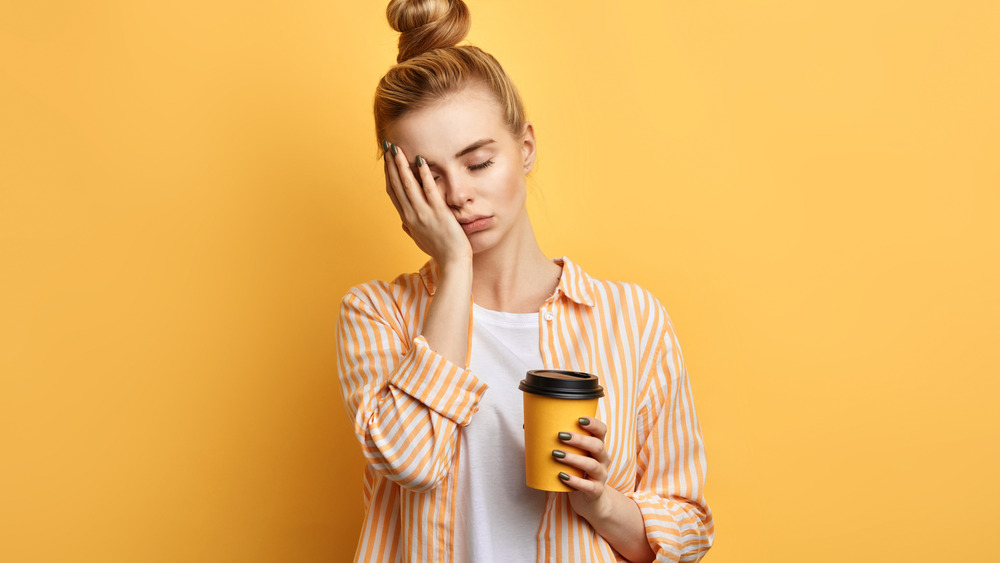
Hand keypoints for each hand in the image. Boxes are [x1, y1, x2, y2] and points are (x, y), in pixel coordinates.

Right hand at [383, 142, 471, 264]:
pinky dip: (424, 174)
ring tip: (398, 149)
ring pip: (408, 185)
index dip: (388, 174)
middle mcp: (411, 215)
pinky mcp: (438, 213)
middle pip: (397, 185)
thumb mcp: (419, 239)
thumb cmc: (438, 251)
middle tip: (388, 146)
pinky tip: (421, 160)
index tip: (387, 160)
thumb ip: (410, 228)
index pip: (393, 192)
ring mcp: (424, 214)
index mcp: (407, 219)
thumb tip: (403, 222)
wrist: (452, 262)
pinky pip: (429, 190)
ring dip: (401, 165)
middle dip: (391, 164)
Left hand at [555, 417, 612, 519]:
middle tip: (561, 435)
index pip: (601, 431)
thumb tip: (528, 426)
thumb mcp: (573, 456)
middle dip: (579, 439)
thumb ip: (559, 443)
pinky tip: (562, 476)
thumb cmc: (577, 472)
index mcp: (597, 447)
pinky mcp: (595, 491)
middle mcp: (602, 460)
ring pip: (592, 465)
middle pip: (597, 446)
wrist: (589, 500)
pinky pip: (588, 486)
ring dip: (574, 458)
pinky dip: (574, 480)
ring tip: (556, 454)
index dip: (593, 423)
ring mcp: (600, 476)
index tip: (579, 419)